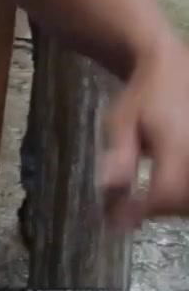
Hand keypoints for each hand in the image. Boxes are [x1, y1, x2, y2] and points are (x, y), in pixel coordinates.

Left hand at [102, 41, 188, 227]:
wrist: (175, 69)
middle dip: (155, 211)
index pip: (165, 194)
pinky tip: (168, 191)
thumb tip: (109, 190)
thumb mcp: (121, 122)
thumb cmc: (143, 94)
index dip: (141, 212)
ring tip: (145, 202)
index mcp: (177, 147)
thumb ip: (119, 156)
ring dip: (172, 206)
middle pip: (183, 203)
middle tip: (126, 211)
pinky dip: (183, 196)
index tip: (116, 220)